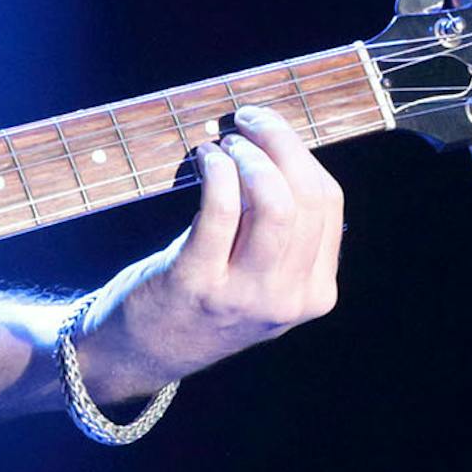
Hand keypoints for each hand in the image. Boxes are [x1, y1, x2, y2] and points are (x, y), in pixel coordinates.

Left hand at [75, 103, 343, 401]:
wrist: (142, 351)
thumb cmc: (202, 300)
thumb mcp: (262, 283)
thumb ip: (283, 237)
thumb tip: (283, 153)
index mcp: (314, 293)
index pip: (329, 203)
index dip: (301, 153)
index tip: (271, 127)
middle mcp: (287, 298)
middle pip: (307, 196)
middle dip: (280, 143)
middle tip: (248, 120)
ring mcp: (243, 294)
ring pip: (275, 202)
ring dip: (250, 156)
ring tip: (226, 141)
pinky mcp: (196, 282)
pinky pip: (220, 209)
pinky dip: (218, 171)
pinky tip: (206, 158)